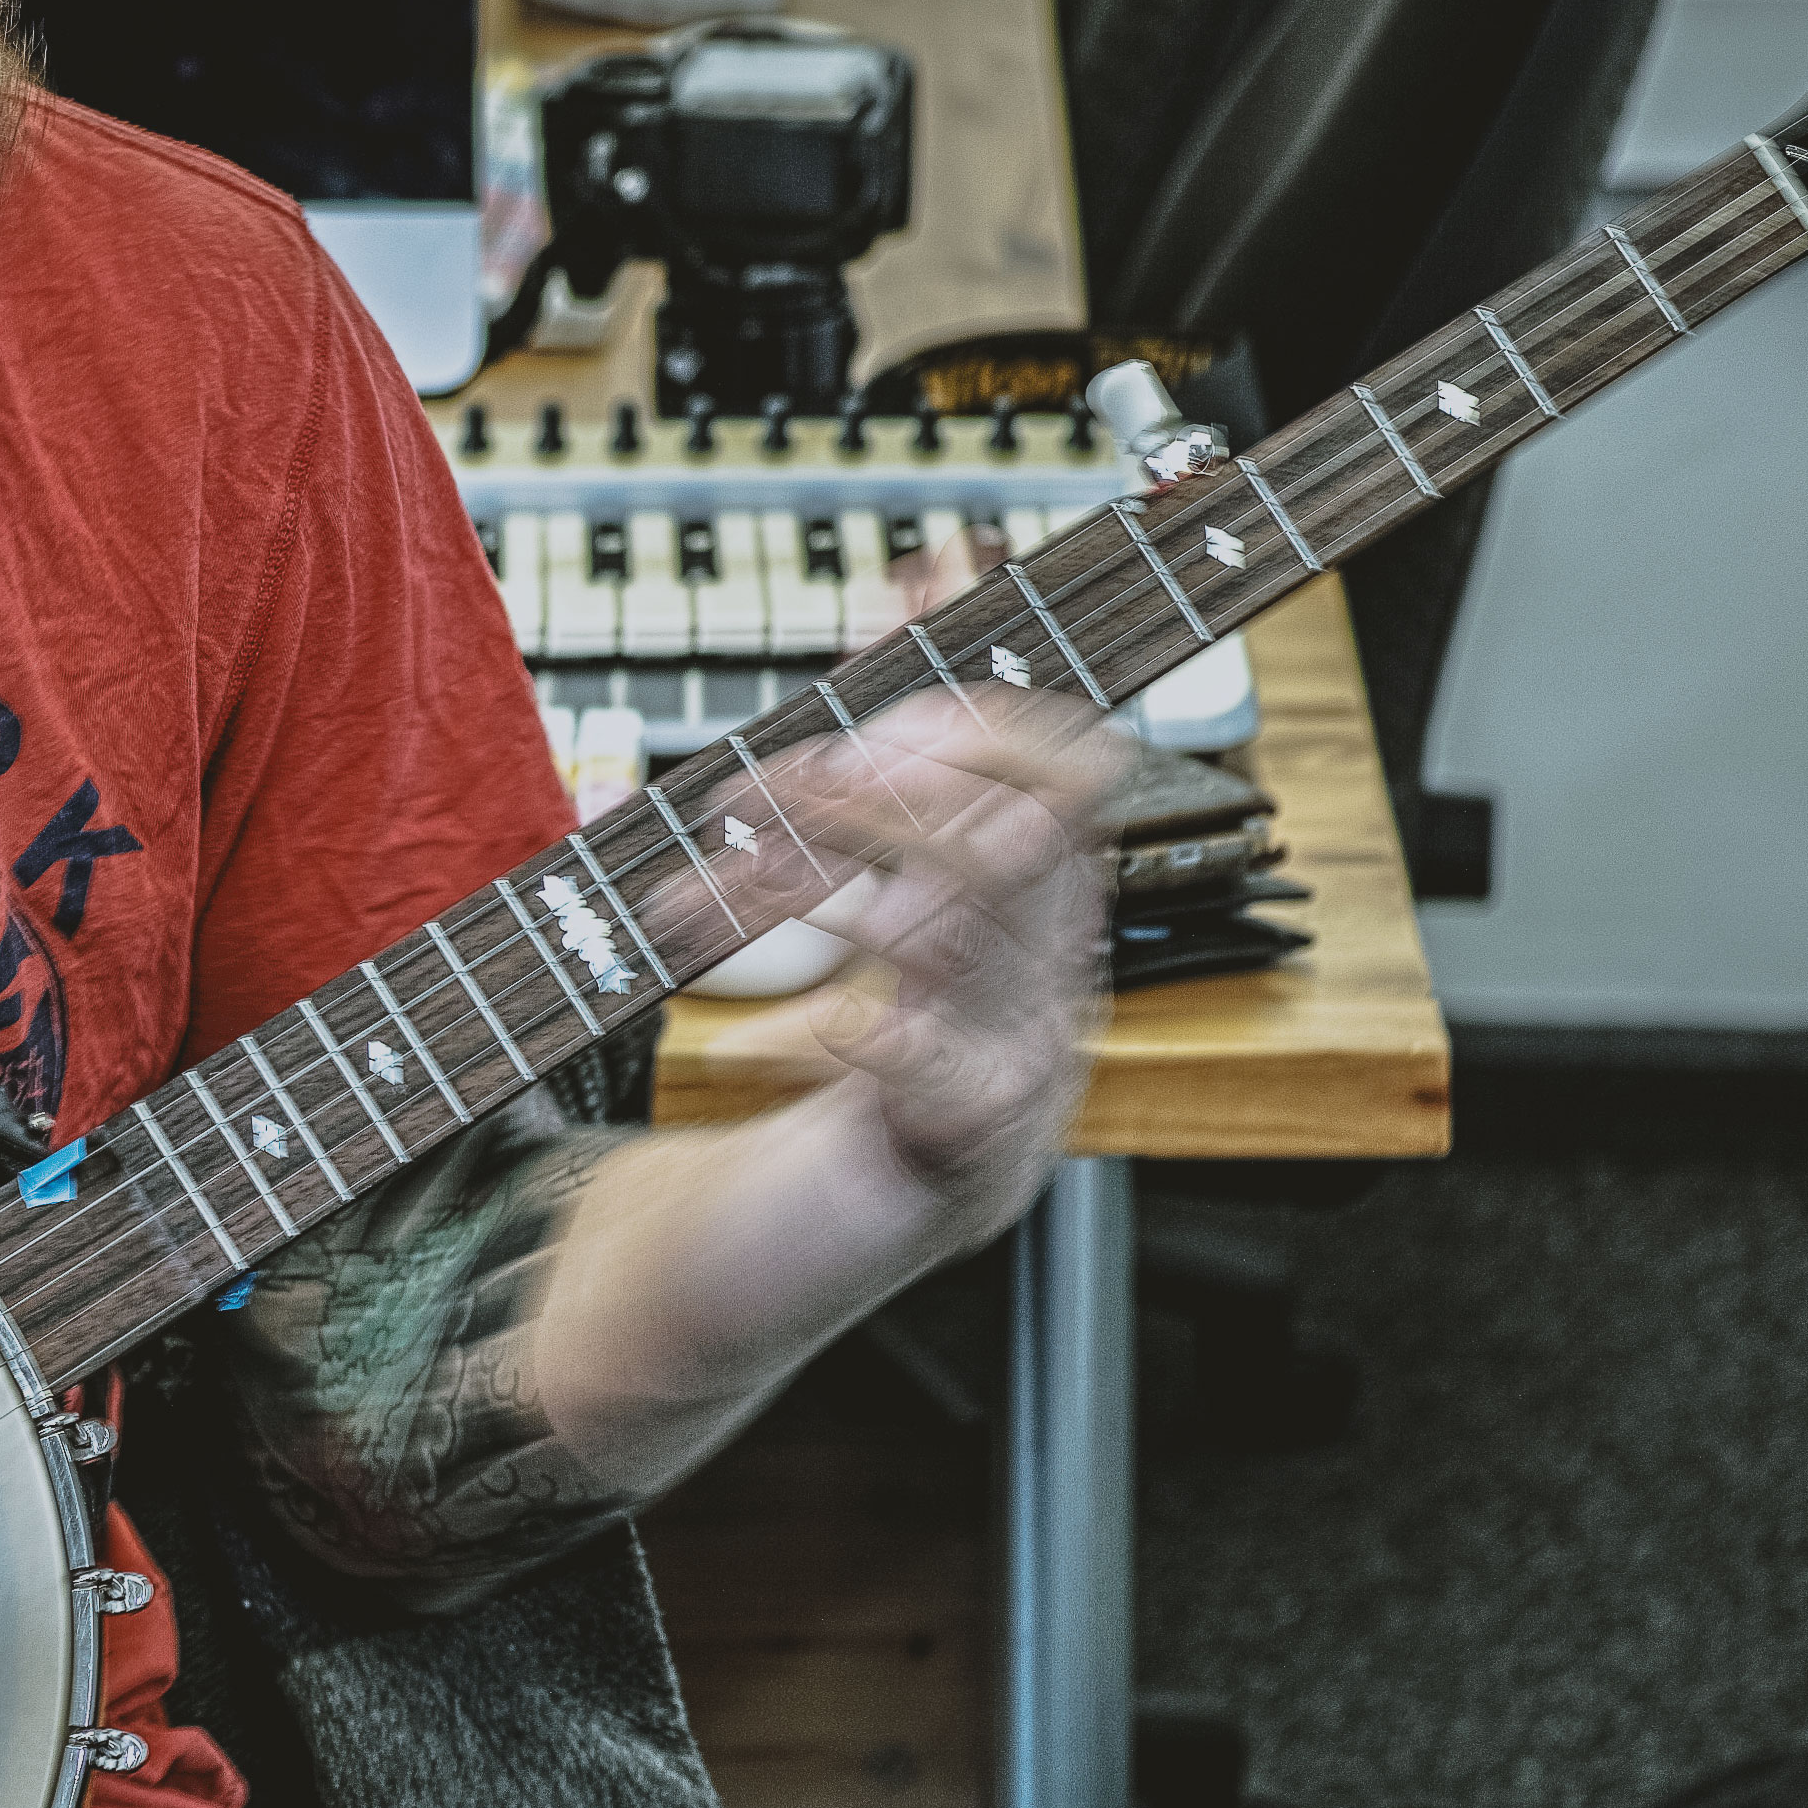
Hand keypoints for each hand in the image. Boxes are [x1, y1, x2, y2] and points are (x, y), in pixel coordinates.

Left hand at [776, 685, 1120, 1255]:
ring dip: (835, 884)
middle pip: (1015, 843)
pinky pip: (943, 1077)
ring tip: (739, 875)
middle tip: (775, 780)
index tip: (868, 702)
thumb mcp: (869, 884)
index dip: (976, 718)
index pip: (1068, 774)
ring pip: (966, 938)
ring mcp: (1022, 1067)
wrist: (826, 1234)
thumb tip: (920, 574)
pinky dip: (864, 1037)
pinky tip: (795, 1031)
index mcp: (1041, 906)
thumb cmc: (853, 1050)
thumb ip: (891, 736)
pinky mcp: (968, 1154)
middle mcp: (1050, 978)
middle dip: (887, 793)